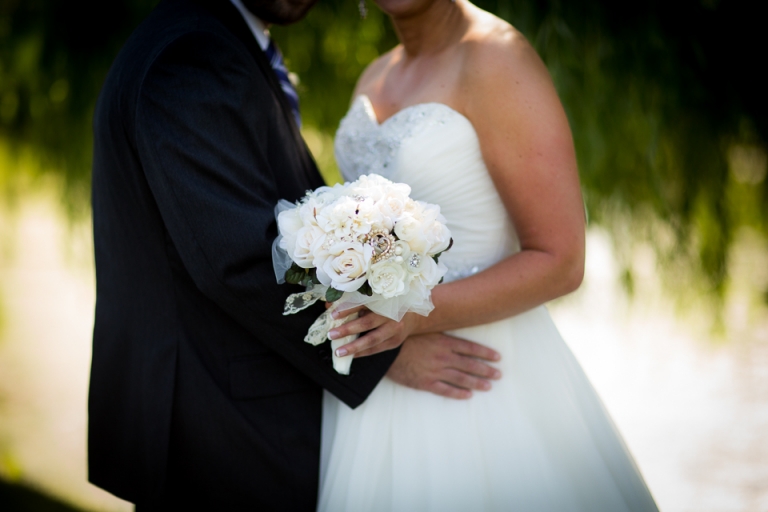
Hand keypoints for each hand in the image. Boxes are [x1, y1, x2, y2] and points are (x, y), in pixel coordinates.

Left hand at [329, 306, 422, 357]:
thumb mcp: (374, 299)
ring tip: (338, 352)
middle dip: (348, 329)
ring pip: (372, 339)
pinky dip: (363, 352)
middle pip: (367, 323)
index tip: (332, 314)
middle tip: (331, 334)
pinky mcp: (395, 341)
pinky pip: (376, 348)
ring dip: (354, 346)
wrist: (413, 316)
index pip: (363, 304)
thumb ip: (352, 301)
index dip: (348, 309)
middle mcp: (391, 314)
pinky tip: (351, 355)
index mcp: (385, 300)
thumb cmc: (388, 305)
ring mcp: (395, 329)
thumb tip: (329, 304)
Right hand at [386, 333, 501, 398]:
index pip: (470, 348)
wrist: (385, 351)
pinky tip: (468, 396)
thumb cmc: (405, 337)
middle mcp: (443, 357)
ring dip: (477, 383)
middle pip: (469, 365)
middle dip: (486, 369)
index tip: (498, 357)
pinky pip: (445, 390)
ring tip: (489, 386)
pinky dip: (458, 393)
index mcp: (443, 342)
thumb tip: (454, 320)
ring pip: (461, 379)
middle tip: (499, 374)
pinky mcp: (425, 382)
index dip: (485, 353)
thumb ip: (439, 329)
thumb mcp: (424, 329)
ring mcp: (435, 371)